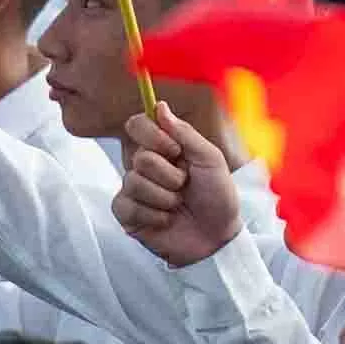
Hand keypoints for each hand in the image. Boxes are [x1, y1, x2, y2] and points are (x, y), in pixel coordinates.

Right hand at [112, 110, 240, 268]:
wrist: (218, 237)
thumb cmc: (217, 196)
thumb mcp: (210, 159)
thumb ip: (184, 132)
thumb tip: (159, 106)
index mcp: (163, 148)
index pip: (137, 125)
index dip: (152, 135)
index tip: (175, 150)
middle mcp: (145, 165)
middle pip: (138, 156)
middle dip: (169, 175)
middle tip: (184, 185)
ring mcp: (134, 190)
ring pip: (133, 182)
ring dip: (164, 197)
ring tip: (178, 205)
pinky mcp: (127, 214)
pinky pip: (126, 206)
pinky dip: (153, 215)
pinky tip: (166, 220)